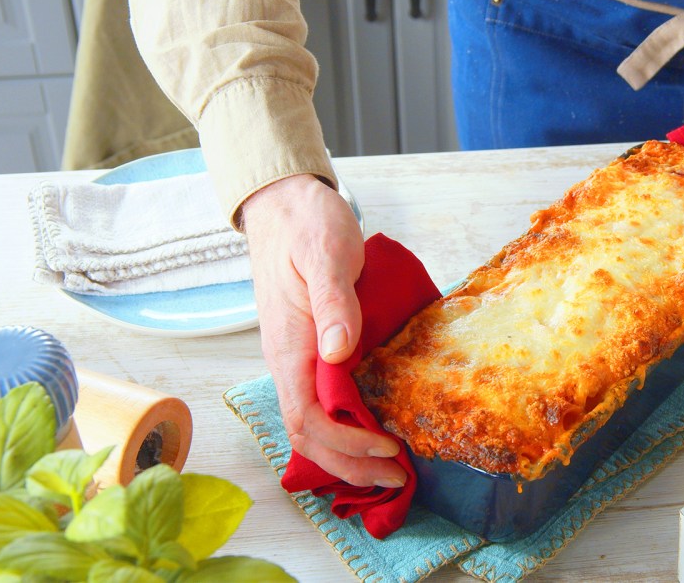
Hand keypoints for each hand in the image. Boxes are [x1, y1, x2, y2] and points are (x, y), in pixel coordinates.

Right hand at [241, 174, 405, 487]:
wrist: (285, 206)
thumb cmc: (307, 226)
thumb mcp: (326, 255)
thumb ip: (334, 303)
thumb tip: (338, 353)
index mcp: (289, 346)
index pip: (308, 417)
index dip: (346, 443)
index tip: (388, 449)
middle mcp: (288, 360)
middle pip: (308, 434)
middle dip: (350, 463)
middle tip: (398, 477)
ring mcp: (296, 358)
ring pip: (313, 423)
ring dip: (348, 451)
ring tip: (391, 466)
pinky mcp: (308, 351)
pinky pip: (321, 402)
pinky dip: (346, 427)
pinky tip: (374, 429)